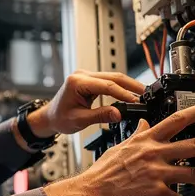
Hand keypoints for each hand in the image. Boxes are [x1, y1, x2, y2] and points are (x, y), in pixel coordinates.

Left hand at [28, 70, 144, 136]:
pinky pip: (108, 80)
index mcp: (77, 82)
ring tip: (141, 93)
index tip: (135, 101)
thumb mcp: (80, 120)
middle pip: (112, 77)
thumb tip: (119, 114)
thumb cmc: (59, 118)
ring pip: (112, 77)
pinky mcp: (89, 79)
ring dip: (127, 85)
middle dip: (130, 85)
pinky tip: (130, 92)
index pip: (106, 86)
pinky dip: (120, 87)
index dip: (123, 94)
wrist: (50, 117)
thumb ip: (100, 116)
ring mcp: (86, 75)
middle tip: (145, 93)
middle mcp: (81, 75)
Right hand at [45, 99, 194, 195]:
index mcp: (147, 140)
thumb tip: (142, 122)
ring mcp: (157, 173)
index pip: (178, 119)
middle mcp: (155, 153)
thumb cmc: (102, 174)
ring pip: (194, 174)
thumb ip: (136, 135)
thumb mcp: (120, 147)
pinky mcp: (156, 193)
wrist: (91, 193)